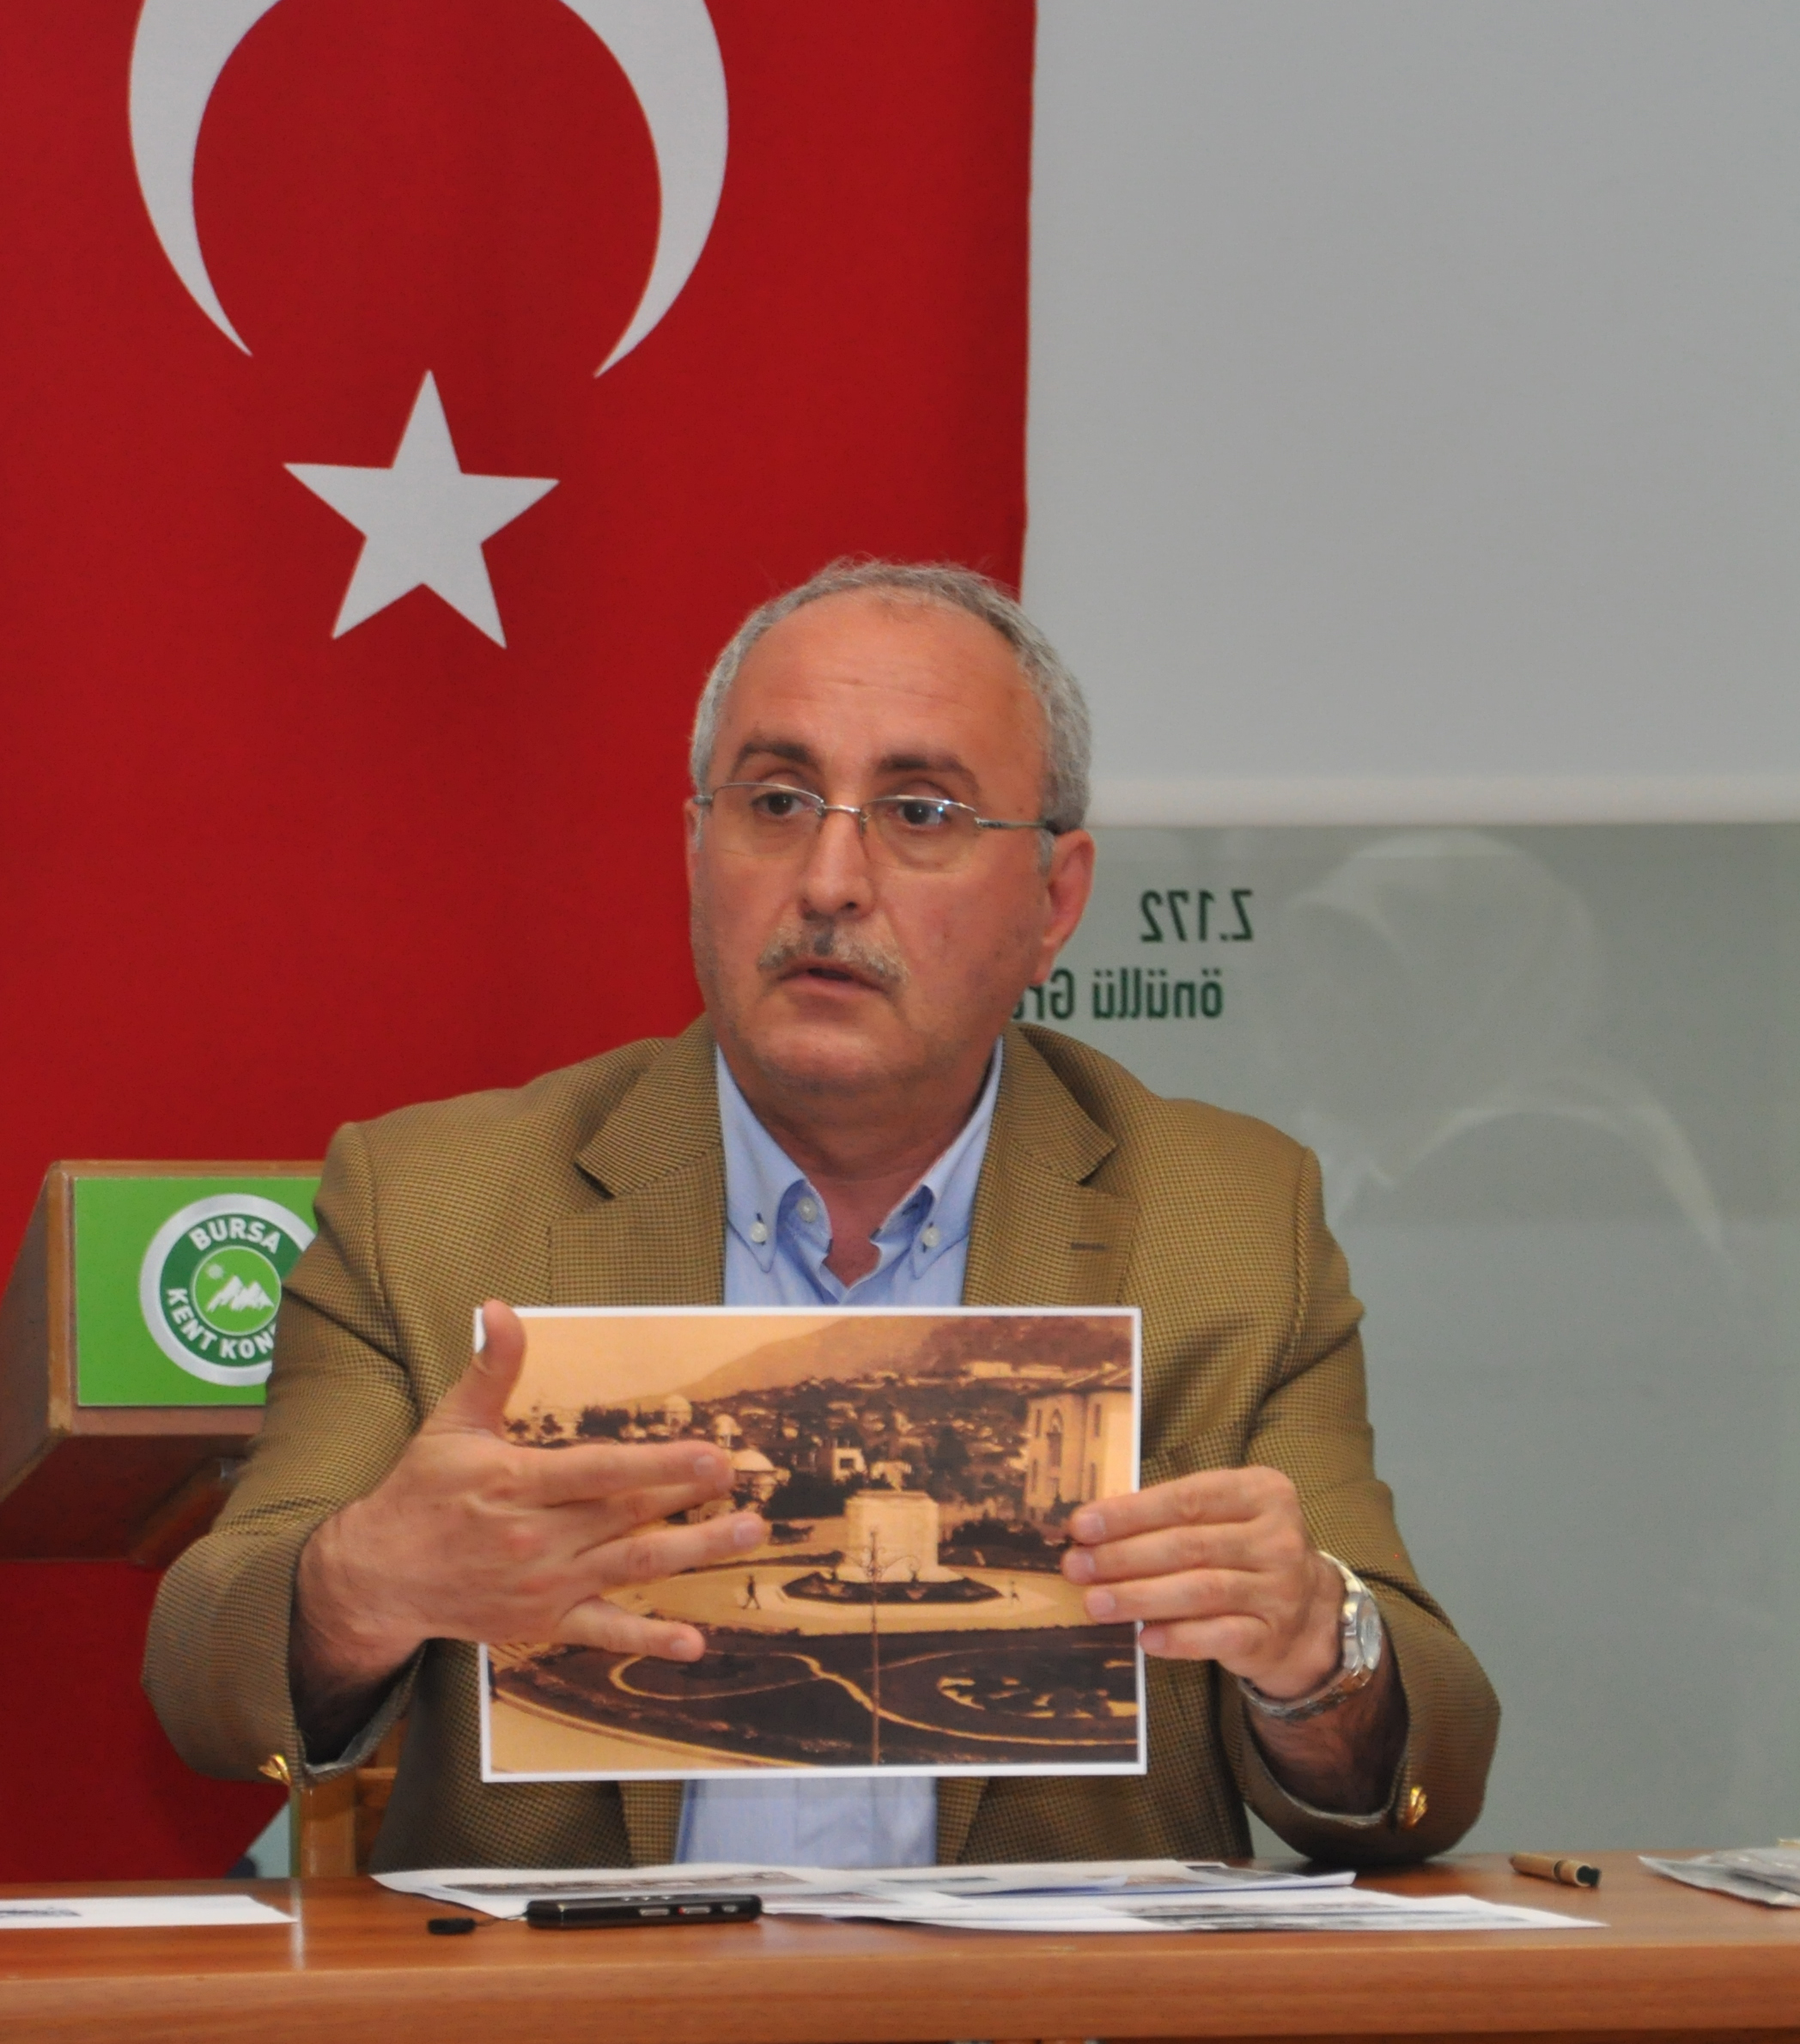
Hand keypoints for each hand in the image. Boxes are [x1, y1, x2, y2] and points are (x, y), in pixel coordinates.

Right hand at [293, 1301, 764, 1736]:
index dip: (658, 1463)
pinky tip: (695, 1642)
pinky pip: (604, 1631)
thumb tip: (500, 1308)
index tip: (709, 1455)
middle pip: (628, 1515)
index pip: (600, 1471)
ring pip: (633, 1567)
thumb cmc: (421, 1493)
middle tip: (747, 1483)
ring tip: (748, 1533)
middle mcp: (537, 1538)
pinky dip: (650, 1640)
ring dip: (696, 1551)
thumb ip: (491, 1368)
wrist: (379, 1577)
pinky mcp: (545, 1621)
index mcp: (518, 1483)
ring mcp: (545, 1585)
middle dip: (690, 1497)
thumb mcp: (451, 1423)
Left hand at [1061, 1466, 1341, 1697]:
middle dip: (1124, 1556)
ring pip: (1199, 1590)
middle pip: (1188, 1545)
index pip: (1186, 1499)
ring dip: (1139, 1596)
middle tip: (1077, 1566)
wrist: (1307, 1613)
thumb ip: (1169, 1516)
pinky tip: (1143, 1637)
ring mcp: (1280, 1588)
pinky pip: (1219, 1636)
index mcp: (1261, 1492)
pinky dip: (1178, 1637)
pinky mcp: (1272, 1635)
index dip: (1130, 1513)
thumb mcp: (1221, 1517)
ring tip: (1094, 1602)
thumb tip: (1091, 1529)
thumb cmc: (1242, 1552)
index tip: (1081, 1526)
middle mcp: (1278, 1537)